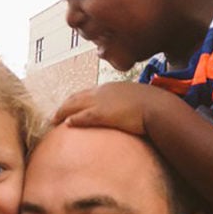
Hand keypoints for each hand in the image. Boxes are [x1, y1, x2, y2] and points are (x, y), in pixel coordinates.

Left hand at [52, 82, 168, 134]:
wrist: (159, 107)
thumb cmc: (155, 107)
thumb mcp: (141, 102)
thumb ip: (132, 106)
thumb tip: (134, 116)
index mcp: (112, 88)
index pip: (89, 92)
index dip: (77, 100)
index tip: (71, 106)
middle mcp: (103, 92)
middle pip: (77, 97)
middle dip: (64, 105)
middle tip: (55, 114)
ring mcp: (101, 102)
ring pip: (74, 105)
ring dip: (62, 113)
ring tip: (53, 120)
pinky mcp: (102, 114)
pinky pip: (82, 116)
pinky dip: (73, 119)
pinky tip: (66, 125)